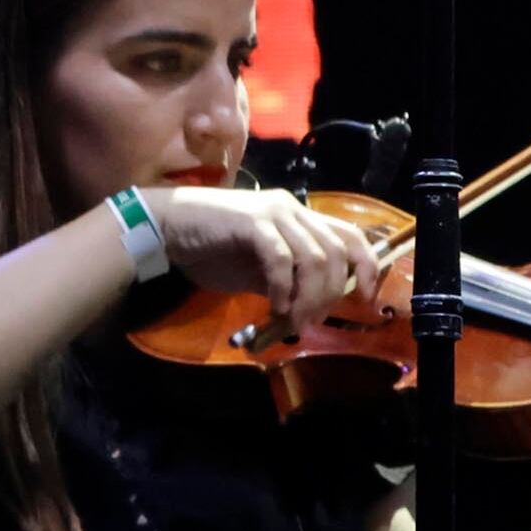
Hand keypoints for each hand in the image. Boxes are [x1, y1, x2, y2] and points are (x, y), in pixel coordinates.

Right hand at [152, 185, 383, 345]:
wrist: (162, 228)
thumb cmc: (206, 247)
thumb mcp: (255, 269)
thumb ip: (286, 280)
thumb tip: (311, 308)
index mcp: (298, 215)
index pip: (351, 236)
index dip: (368, 268)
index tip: (364, 300)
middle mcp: (292, 208)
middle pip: (337, 251)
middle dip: (331, 293)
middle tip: (311, 321)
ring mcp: (272, 212)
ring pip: (314, 257)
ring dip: (309, 296)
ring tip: (293, 320)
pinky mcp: (251, 222)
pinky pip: (280, 259)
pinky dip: (283, 288)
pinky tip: (274, 306)